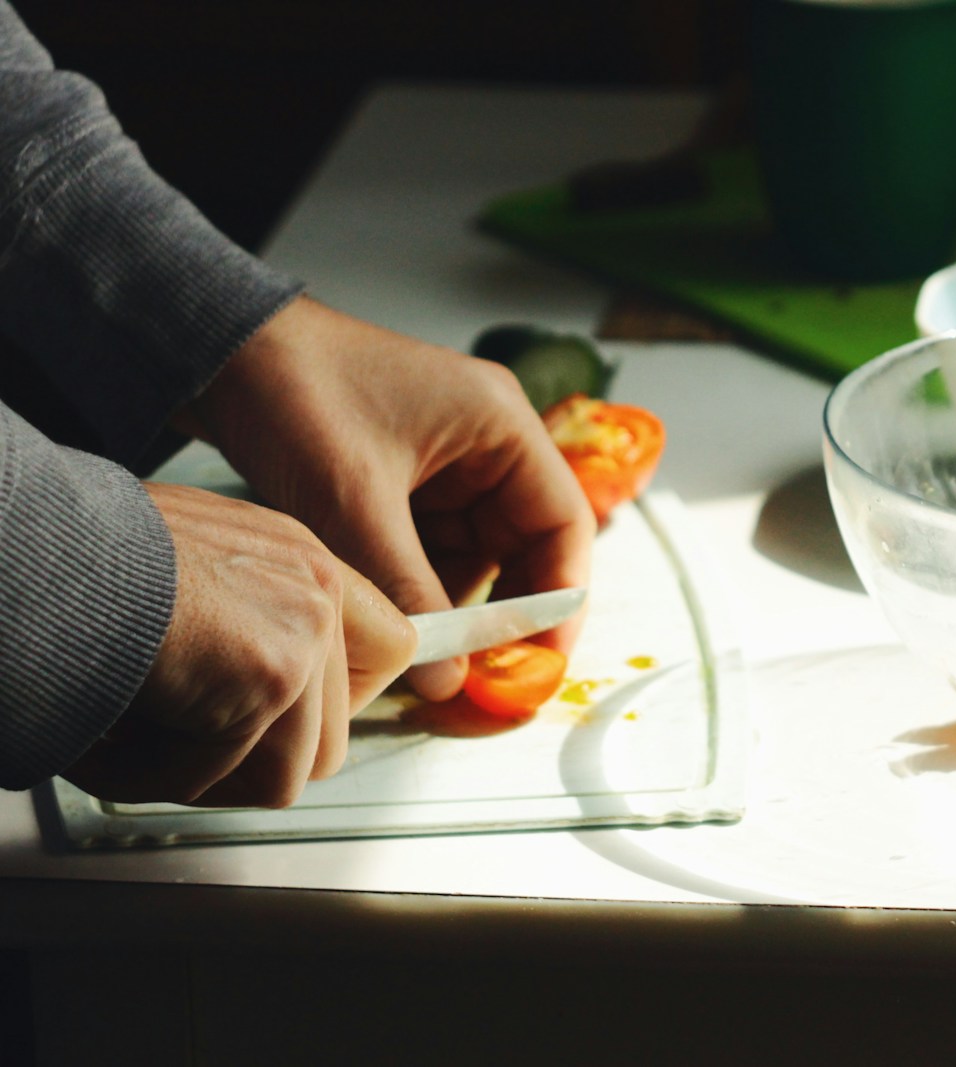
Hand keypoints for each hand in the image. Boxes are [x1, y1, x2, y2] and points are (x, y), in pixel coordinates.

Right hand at [62, 483, 416, 806]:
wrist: (28, 550)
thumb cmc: (69, 557)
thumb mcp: (174, 571)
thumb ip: (232, 623)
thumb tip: (237, 701)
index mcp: (294, 558)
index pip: (385, 647)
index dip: (335, 708)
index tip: (288, 731)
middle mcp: (315, 585)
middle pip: (329, 736)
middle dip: (241, 759)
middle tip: (165, 743)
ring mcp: (304, 629)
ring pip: (283, 771)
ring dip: (192, 773)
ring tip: (123, 734)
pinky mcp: (275, 674)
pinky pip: (233, 778)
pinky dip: (158, 778)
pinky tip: (110, 736)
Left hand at [178, 296, 594, 700]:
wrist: (214, 351)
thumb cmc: (294, 392)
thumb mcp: (356, 506)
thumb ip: (409, 595)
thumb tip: (450, 680)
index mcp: (503, 426)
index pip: (563, 525)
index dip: (559, 600)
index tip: (538, 663)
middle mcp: (487, 442)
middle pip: (524, 548)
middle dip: (499, 611)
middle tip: (477, 676)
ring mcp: (447, 462)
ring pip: (472, 557)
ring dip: (449, 602)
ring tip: (419, 649)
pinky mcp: (406, 480)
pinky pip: (430, 549)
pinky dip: (415, 587)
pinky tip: (389, 615)